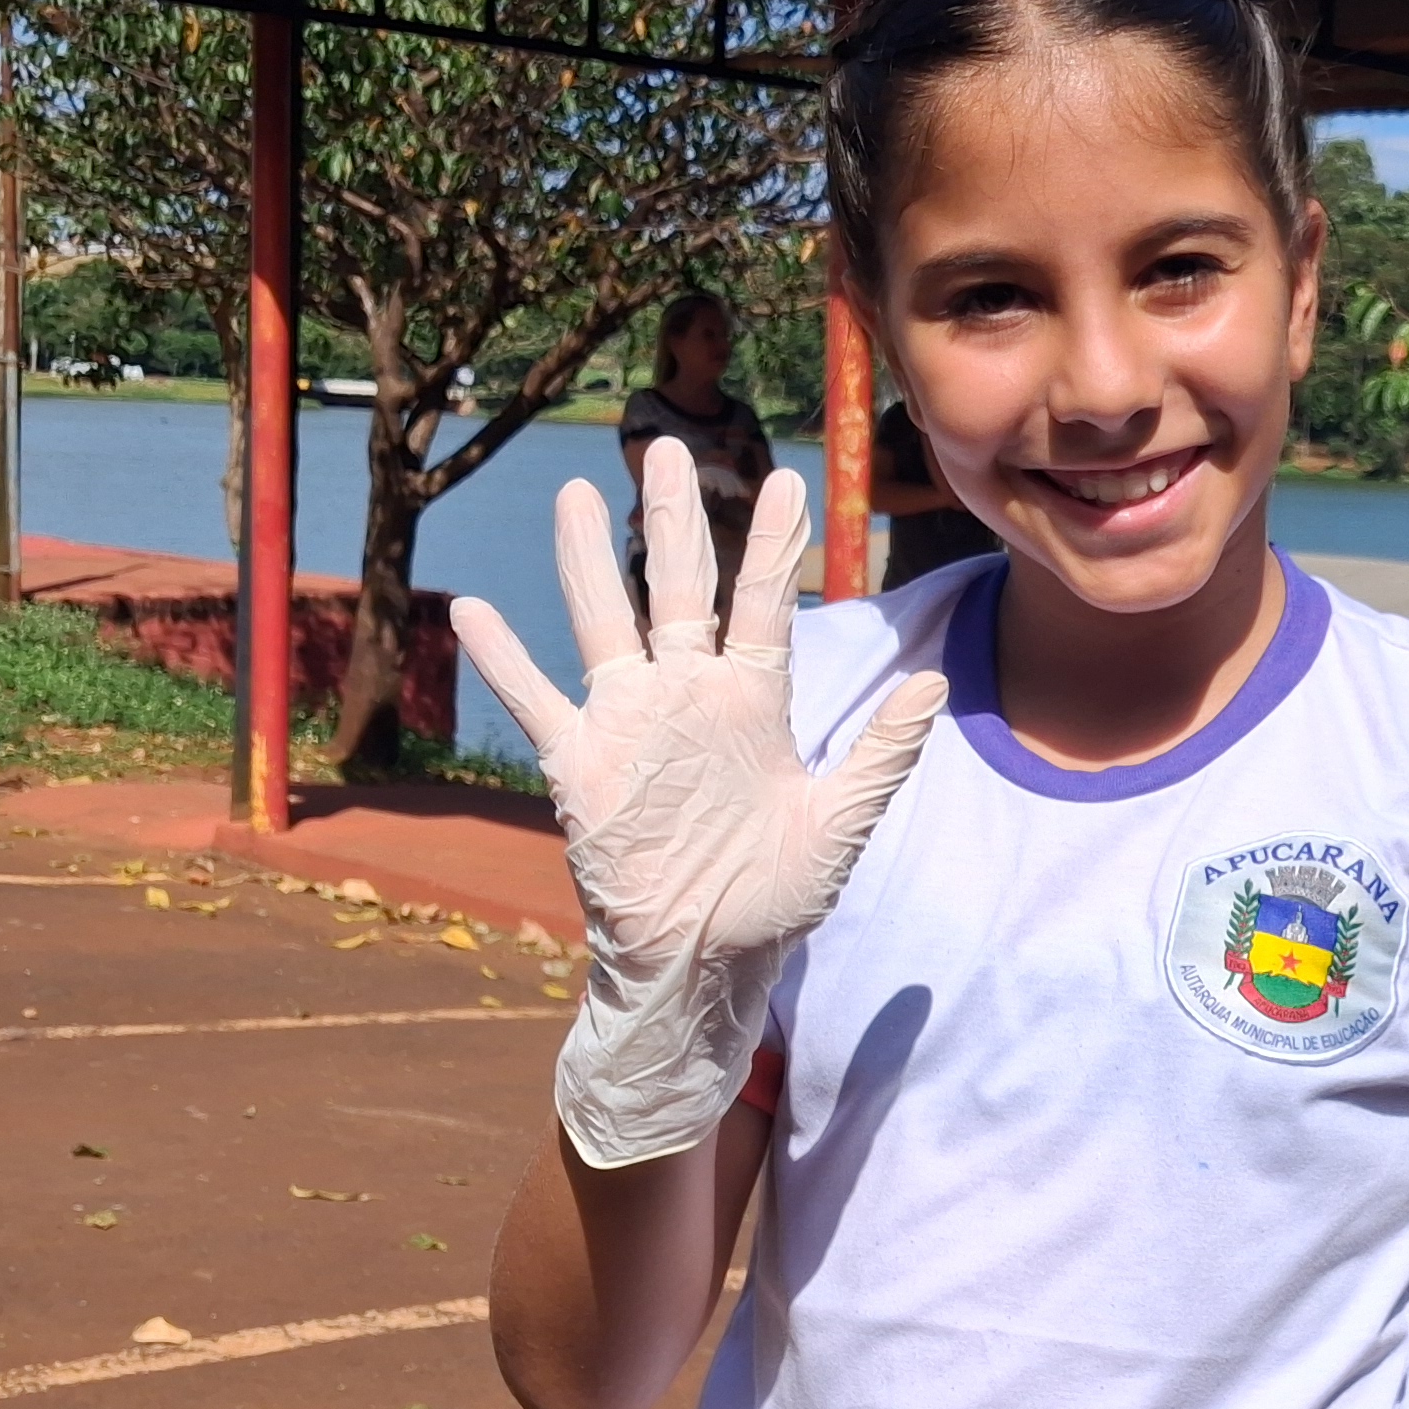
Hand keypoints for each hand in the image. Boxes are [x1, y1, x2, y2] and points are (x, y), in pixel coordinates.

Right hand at [451, 446, 948, 1166]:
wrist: (705, 962)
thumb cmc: (774, 897)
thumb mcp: (840, 824)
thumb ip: (880, 753)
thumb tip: (934, 683)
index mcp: (752, 702)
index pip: (763, 605)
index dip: (772, 545)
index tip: (783, 478)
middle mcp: (687, 696)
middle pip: (677, 588)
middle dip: (672, 519)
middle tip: (662, 446)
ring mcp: (629, 724)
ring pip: (604, 623)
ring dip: (588, 562)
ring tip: (577, 494)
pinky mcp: (580, 765)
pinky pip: (537, 702)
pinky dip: (506, 660)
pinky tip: (473, 610)